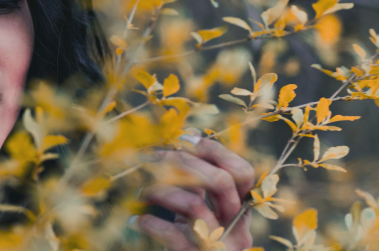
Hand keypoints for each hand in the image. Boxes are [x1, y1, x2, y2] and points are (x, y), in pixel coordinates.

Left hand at [135, 138, 255, 250]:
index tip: (184, 138)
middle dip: (183, 163)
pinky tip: (134, 221)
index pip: (243, 173)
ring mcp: (219, 245)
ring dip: (161, 190)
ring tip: (139, 191)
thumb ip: (198, 184)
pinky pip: (173, 234)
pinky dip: (149, 223)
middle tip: (151, 157)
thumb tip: (183, 141)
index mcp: (242, 210)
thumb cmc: (191, 240)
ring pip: (195, 205)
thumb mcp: (200, 211)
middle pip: (221, 182)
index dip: (216, 151)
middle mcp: (237, 227)